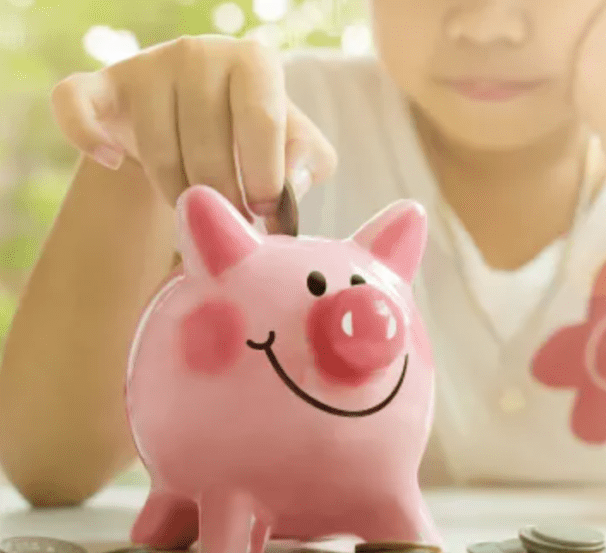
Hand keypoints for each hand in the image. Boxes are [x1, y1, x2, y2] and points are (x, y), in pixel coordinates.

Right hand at [49, 35, 336, 221]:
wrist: (199, 125)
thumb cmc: (258, 141)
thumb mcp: (298, 151)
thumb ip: (306, 163)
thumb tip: (288, 182)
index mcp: (254, 61)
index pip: (261, 119)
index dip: (264, 176)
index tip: (265, 213)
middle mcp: (199, 52)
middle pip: (207, 145)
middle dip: (222, 198)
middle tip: (230, 223)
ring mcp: (146, 65)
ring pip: (157, 151)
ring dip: (178, 195)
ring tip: (196, 207)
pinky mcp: (100, 85)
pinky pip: (76, 108)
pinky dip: (90, 140)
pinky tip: (115, 164)